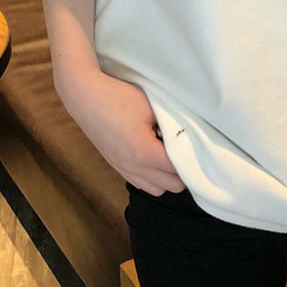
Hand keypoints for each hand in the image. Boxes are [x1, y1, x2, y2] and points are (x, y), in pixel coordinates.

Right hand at [55, 68, 186, 195]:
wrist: (85, 96)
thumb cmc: (119, 97)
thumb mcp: (151, 106)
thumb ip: (172, 125)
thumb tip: (190, 135)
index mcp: (144, 152)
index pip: (179, 169)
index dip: (193, 160)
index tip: (201, 147)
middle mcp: (133, 167)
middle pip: (171, 186)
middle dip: (183, 171)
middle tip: (189, 150)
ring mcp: (123, 169)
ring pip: (156, 189)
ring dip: (168, 178)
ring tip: (172, 155)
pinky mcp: (116, 166)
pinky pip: (141, 183)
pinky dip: (153, 178)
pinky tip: (155, 158)